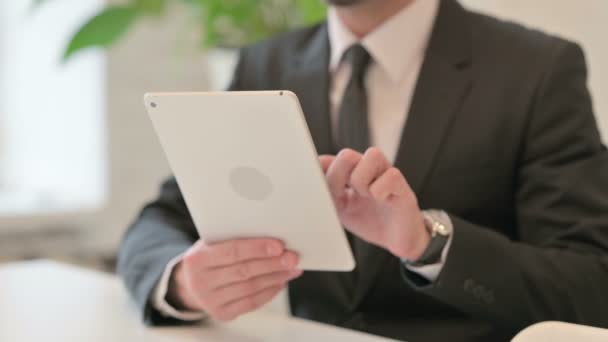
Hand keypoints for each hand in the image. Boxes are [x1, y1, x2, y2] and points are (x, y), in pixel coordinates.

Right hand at [168, 238, 301, 320]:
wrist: (191, 282)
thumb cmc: (209, 256)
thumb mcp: (213, 242)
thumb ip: (235, 238)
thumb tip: (272, 236)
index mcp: (197, 259)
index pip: (232, 252)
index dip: (257, 248)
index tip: (279, 246)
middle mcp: (200, 282)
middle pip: (244, 271)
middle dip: (272, 264)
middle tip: (292, 257)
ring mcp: (210, 300)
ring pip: (251, 288)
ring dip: (276, 277)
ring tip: (292, 268)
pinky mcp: (222, 313)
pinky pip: (251, 303)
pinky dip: (269, 291)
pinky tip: (281, 282)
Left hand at [320, 148, 430, 259]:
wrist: (398, 240)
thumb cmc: (371, 222)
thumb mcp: (342, 209)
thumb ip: (328, 192)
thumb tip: (313, 176)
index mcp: (352, 173)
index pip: (331, 159)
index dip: (321, 171)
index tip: (320, 188)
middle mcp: (370, 170)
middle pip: (347, 154)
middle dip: (338, 176)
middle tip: (342, 195)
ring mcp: (387, 176)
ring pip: (372, 155)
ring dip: (361, 179)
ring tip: (364, 196)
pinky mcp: (403, 188)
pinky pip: (391, 176)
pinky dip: (380, 190)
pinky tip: (380, 200)